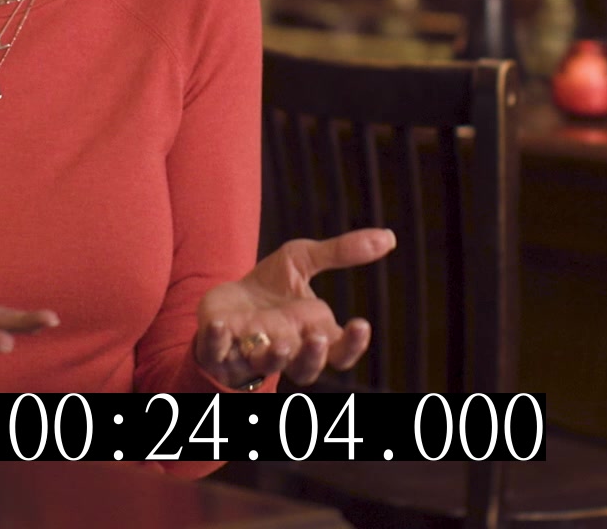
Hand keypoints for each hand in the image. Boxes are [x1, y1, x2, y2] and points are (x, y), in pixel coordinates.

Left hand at [192, 228, 395, 389]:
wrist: (227, 296)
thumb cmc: (270, 285)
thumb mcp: (302, 260)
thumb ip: (340, 252)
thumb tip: (389, 237)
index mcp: (311, 335)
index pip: (339, 352)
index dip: (352, 345)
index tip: (361, 324)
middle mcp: (285, 350)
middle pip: (306, 369)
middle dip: (313, 357)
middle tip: (317, 338)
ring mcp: (250, 353)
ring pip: (265, 366)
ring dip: (274, 356)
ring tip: (279, 340)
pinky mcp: (217, 348)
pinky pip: (217, 352)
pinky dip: (219, 342)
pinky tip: (223, 325)